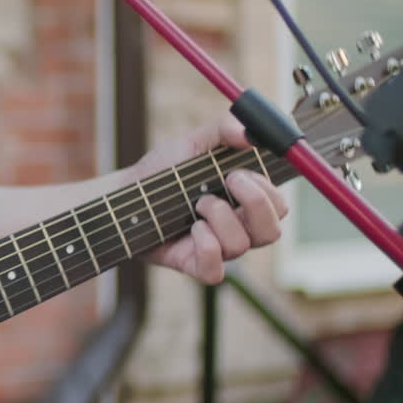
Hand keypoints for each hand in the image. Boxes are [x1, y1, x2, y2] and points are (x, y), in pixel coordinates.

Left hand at [132, 116, 288, 283]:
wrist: (124, 192)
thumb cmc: (162, 171)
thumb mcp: (191, 143)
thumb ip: (222, 131)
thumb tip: (249, 134)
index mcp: (242, 201)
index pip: (278, 207)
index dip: (267, 192)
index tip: (239, 171)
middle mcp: (235, 227)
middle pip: (271, 232)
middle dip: (255, 204)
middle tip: (227, 181)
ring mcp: (215, 248)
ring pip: (241, 246)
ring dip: (221, 218)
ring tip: (196, 203)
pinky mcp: (192, 264)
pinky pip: (215, 272)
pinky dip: (209, 249)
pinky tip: (193, 229)